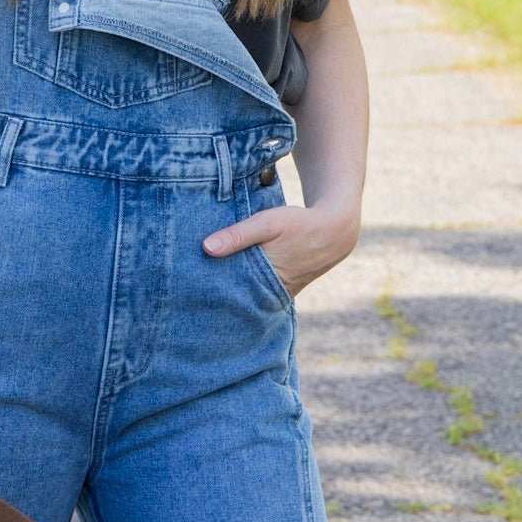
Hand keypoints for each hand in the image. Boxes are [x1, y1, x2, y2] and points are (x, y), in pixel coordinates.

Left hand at [202, 196, 360, 298]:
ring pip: (248, 295)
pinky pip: (259, 291)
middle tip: (187, 294)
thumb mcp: (267, 223)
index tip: (188, 293)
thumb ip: (237, 235)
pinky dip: (246, 287)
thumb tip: (206, 248)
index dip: (210, 295)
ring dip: (232, 291)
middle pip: (237, 298)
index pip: (230, 296)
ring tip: (202, 289)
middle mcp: (271, 293)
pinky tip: (229, 281)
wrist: (335, 230)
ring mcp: (278, 293)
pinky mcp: (283, 288)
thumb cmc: (299, 224)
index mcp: (265, 281)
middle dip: (217, 296)